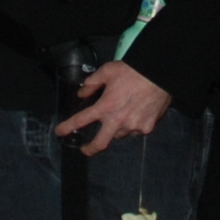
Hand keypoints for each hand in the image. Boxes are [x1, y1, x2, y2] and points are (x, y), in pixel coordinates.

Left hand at [55, 59, 170, 155]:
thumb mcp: (107, 71)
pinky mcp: (147, 127)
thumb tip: (82, 94)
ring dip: (116, 129)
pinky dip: (133, 125)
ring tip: (121, 116)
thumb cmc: (131, 71)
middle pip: (100, 143)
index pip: (80, 120)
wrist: (159, 73)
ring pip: (119, 134)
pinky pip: (136, 130)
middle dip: (90, 149)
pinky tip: (137, 114)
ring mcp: (133, 126)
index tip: (59, 132)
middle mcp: (117, 121)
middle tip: (85, 149)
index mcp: (105, 107)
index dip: (67, 127)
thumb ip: (92, 83)